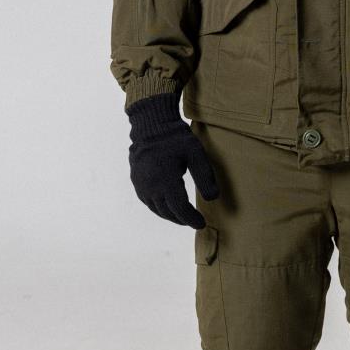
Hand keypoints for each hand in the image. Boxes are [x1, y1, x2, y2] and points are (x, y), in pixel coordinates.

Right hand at [127, 91, 219, 227]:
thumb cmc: (176, 138)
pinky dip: (159, 207)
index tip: (201, 223)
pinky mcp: (136, 180)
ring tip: (183, 216)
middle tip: (194, 221)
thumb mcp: (196, 154)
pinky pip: (147, 201)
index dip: (191, 219)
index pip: (180, 209)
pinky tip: (167, 206)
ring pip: (156, 208)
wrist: (151, 125)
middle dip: (182, 219)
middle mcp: (151, 186)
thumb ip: (205, 177)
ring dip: (170, 215)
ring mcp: (141, 184)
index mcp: (166, 181)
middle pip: (168, 212)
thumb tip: (213, 198)